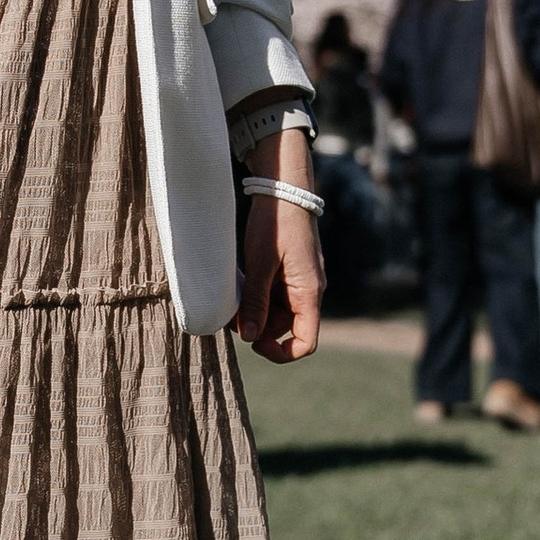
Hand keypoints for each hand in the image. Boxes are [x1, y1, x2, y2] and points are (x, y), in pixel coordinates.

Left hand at [234, 136, 323, 362]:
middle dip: (259, 328)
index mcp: (309, 293)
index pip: (305, 342)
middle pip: (286, 328)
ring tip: (233, 298)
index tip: (253, 345)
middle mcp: (309, 290)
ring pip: (278, 312)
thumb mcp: (260, 264)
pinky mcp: (291, 270)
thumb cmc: (276, 222)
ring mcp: (300, 280)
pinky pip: (275, 294)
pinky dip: (258, 295)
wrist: (285, 186)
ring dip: (256, 311)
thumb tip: (249, 337)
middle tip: (230, 316)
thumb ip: (255, 303)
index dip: (281, 353)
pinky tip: (241, 284)